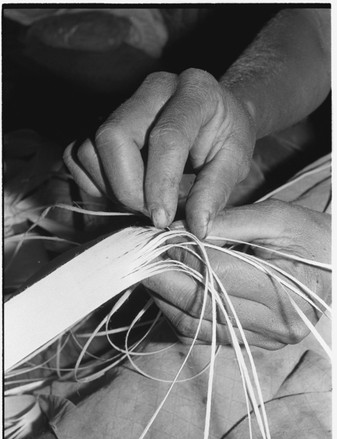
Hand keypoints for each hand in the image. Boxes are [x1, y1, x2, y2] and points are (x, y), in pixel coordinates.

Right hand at [63, 69, 255, 238]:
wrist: (214, 113)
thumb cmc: (226, 137)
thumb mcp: (236, 161)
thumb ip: (216, 191)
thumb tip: (196, 226)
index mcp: (194, 91)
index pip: (167, 136)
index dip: (160, 183)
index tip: (162, 219)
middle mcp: (153, 89)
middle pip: (113, 136)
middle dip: (127, 187)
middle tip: (151, 212)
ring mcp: (122, 102)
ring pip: (89, 147)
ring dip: (110, 187)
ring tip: (141, 200)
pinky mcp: (102, 120)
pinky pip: (77, 154)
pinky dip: (94, 182)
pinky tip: (122, 189)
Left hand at [144, 201, 330, 349]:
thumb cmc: (311, 236)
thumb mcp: (275, 217)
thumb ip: (227, 221)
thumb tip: (177, 228)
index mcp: (287, 287)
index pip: (216, 273)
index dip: (181, 255)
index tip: (157, 240)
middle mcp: (276, 323)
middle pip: (200, 303)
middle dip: (162, 279)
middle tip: (140, 258)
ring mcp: (264, 339)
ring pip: (196, 324)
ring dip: (165, 299)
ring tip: (151, 272)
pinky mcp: (253, 343)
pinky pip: (204, 333)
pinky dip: (180, 312)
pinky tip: (170, 291)